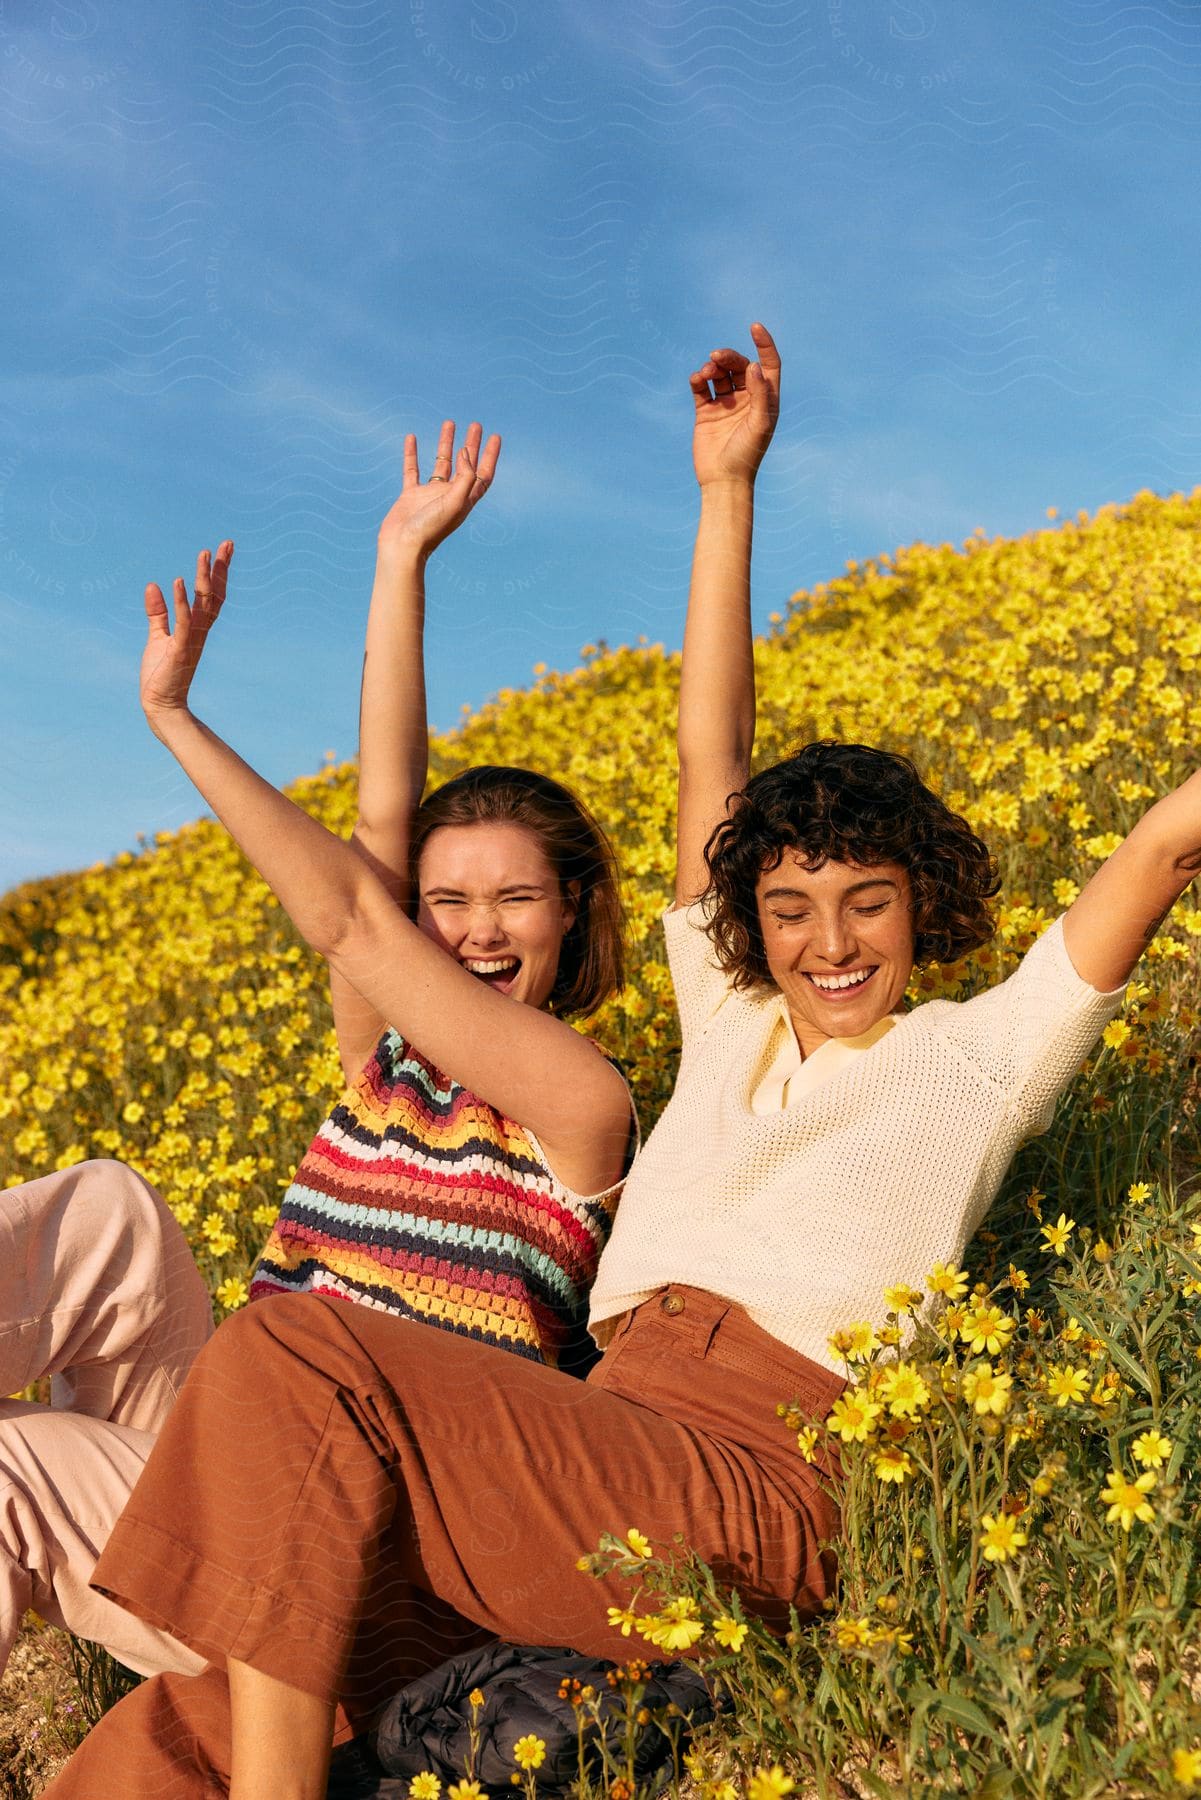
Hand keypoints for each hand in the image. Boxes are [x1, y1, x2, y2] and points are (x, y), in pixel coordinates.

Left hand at [141, 541, 231, 730]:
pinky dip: (182, 601)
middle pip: (214, 595)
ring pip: (202, 604)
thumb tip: (153, 585)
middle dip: (220, 569)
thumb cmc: (161, 673)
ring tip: (205, 554)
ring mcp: (192, 639)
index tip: (221, 550)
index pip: (211, 595)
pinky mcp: (179, 649)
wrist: (160, 703)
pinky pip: (183, 621)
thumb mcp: (157, 636)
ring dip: (204, 579)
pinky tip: (180, 581)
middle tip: (227, 544)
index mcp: (196, 627)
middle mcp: (199, 631)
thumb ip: (158, 611)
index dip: (217, 572)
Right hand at [376, 420, 500, 564]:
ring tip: (449, 423)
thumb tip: (466, 452)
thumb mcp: (455, 502)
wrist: (402, 547)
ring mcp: (430, 494)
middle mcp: (449, 495)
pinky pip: (412, 469)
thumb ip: (465, 477)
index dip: (490, 456)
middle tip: (476, 425)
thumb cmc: (430, 529)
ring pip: (441, 464)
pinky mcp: (411, 495)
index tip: (495, 436)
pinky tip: (412, 437)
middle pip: (465, 465)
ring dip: (447, 444)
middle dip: (472, 445)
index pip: (483, 474)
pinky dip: (412, 453)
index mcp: (464, 500)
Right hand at [689, 321, 779, 486]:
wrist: (723, 480)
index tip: (754, 327)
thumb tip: (753, 366)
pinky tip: (697, 380)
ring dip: (713, 367)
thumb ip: (759, 394)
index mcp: (765, 400)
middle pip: (740, 366)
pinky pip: (702, 388)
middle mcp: (746, 399)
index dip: (763, 344)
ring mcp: (726, 404)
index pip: (768, 364)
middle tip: (716, 357)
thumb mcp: (760, 424)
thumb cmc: (747, 455)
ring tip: (706, 373)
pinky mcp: (706, 412)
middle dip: (728, 357)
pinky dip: (699, 379)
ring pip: (720, 374)